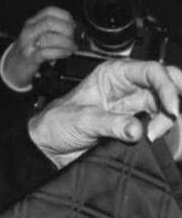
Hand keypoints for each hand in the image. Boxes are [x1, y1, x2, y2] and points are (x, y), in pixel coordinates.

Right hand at [3, 6, 77, 89]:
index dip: (66, 17)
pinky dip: (60, 52)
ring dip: (66, 43)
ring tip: (72, 48)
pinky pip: (47, 52)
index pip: (50, 11)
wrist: (11, 68)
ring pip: (49, 37)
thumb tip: (75, 32)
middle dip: (67, 29)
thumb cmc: (27, 51)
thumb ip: (52, 31)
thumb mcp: (37, 36)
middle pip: (50, 22)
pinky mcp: (30, 58)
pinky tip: (65, 54)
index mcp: (32, 23)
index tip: (74, 25)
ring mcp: (28, 44)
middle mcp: (29, 31)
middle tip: (74, 38)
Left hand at [28, 58, 181, 166]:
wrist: (48, 146)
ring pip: (167, 107)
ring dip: (167, 121)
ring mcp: (135, 107)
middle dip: (174, 100)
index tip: (171, 109)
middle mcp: (129, 87)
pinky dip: (163, 133)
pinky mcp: (137, 126)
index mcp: (114, 74)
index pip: (152, 71)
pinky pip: (160, 125)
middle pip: (167, 85)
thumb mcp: (81, 120)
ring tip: (151, 136)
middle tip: (170, 118)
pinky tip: (154, 140)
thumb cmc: (57, 123)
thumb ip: (110, 124)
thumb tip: (137, 130)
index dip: (167, 87)